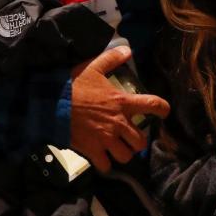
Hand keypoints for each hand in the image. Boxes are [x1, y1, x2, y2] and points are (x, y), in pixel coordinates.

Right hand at [69, 45, 169, 172]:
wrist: (51, 103)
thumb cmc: (73, 85)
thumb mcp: (92, 67)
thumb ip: (111, 59)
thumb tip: (128, 49)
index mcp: (122, 102)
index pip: (152, 105)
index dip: (163, 109)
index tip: (164, 113)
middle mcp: (119, 123)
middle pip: (140, 141)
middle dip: (137, 141)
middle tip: (129, 137)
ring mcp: (106, 139)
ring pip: (126, 156)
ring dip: (122, 153)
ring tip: (116, 149)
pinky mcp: (93, 150)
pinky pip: (106, 166)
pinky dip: (105, 164)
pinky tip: (101, 158)